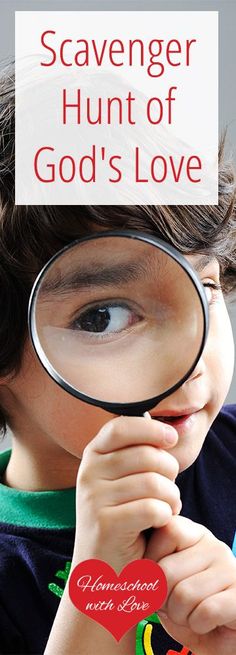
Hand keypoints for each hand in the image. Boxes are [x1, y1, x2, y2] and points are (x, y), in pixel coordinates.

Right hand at [73, 415, 179, 571]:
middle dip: (170, 472)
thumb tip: (167, 432)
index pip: (121, 426)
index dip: (151, 428)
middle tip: (170, 490)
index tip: (171, 439)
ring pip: (154, 483)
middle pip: (146, 455)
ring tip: (169, 507)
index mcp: (93, 456)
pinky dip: (166, 515)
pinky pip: (153, 508)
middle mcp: (88, 473)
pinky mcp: (105, 525)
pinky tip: (162, 522)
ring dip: (172, 497)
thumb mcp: (123, 480)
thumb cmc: (124, 519)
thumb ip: (138, 454)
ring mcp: (93, 499)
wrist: (102, 572)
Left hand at [145, 515, 235, 654]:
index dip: (151, 563)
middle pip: (166, 570)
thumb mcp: (161, 579)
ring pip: (184, 594)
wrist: (213, 634)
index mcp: (194, 533)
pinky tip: (205, 622)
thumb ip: (150, 563)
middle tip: (173, 605)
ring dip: (180, 615)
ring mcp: (230, 569)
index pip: (166, 531)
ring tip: (189, 614)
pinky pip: (206, 611)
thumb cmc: (183, 604)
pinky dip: (198, 625)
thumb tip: (135, 567)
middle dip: (162, 599)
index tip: (157, 580)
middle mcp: (215, 546)